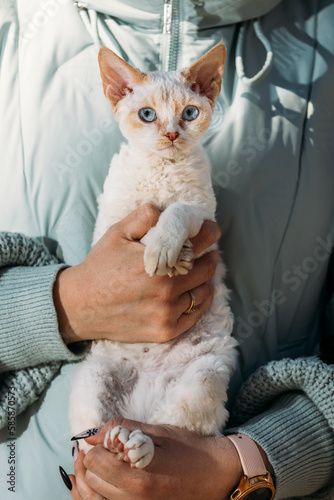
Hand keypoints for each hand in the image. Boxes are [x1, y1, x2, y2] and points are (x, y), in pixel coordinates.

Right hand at [53, 204, 220, 344]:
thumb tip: (168, 211)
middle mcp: (166, 290)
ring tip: (196, 271)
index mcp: (158, 263)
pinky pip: (196, 313)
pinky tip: (193, 291)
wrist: (80, 306)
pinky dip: (200, 301)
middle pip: (206, 268)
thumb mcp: (117, 233)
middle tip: (203, 252)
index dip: (209, 233)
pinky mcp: (165, 331)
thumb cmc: (100, 267)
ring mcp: (167, 313)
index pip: (198, 243)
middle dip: (207, 256)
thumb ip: (144, 216)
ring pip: (204, 291)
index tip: (212, 230)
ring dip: (205, 279)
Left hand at [68, 418, 242, 499]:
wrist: (216, 474)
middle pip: (92, 480)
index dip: (97, 446)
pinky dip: (105, 491)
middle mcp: (134, 498)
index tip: (107, 439)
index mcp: (138, 475)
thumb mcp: (158, 431)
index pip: (95, 462)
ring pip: (97, 496)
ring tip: (107, 462)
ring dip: (97, 477)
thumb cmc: (189, 449)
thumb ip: (124, 429)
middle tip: (104, 449)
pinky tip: (113, 478)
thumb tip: (93, 432)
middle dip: (93, 462)